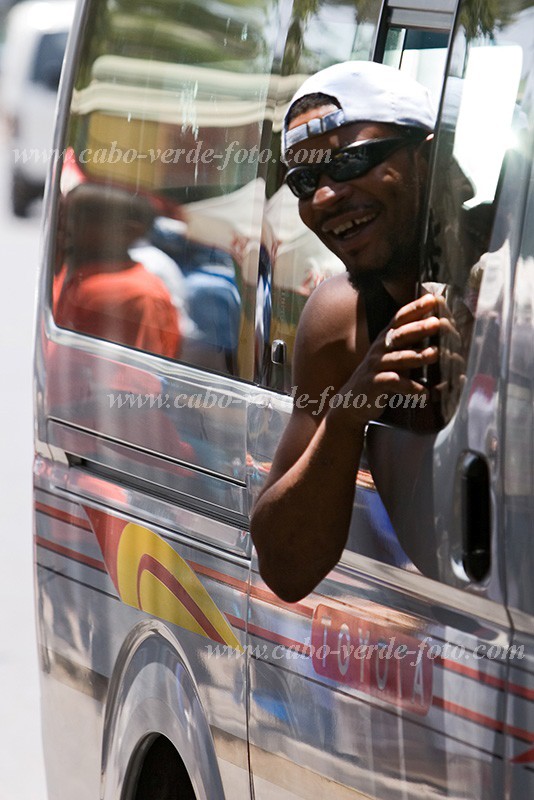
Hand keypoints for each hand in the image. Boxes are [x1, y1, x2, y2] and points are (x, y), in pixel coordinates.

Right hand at [338, 294, 439, 426]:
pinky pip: (393, 384)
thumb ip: (408, 343)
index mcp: (385, 340)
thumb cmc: (378, 376)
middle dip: (418, 328)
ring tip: (435, 354)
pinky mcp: (374, 385)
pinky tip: (425, 393)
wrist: (351, 401)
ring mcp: (375, 367)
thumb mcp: (390, 355)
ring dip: (417, 356)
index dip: (414, 308)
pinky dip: (411, 388)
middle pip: (400, 335)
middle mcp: (379, 350)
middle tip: (437, 322)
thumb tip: (435, 327)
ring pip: (398, 359)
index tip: (432, 299)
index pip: (399, 319)